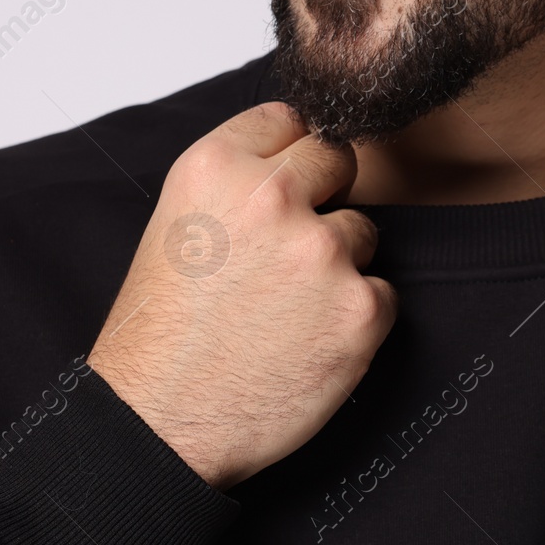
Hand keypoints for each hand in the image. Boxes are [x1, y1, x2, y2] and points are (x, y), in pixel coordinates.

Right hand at [89, 101, 398, 489]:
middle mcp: (272, 198)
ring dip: (340, 266)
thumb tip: (296, 162)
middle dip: (325, 197)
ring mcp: (322, 253)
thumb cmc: (161, 338)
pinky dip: (356, 319)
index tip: (281, 191)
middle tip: (290, 254)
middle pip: (338, 158)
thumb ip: (234, 185)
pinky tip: (308, 344)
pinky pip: (383, 294)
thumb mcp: (176, 227)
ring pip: (363, 232)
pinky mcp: (361, 309)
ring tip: (287, 312)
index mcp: (216, 167)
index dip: (289, 159)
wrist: (160, 423)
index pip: (288, 121)